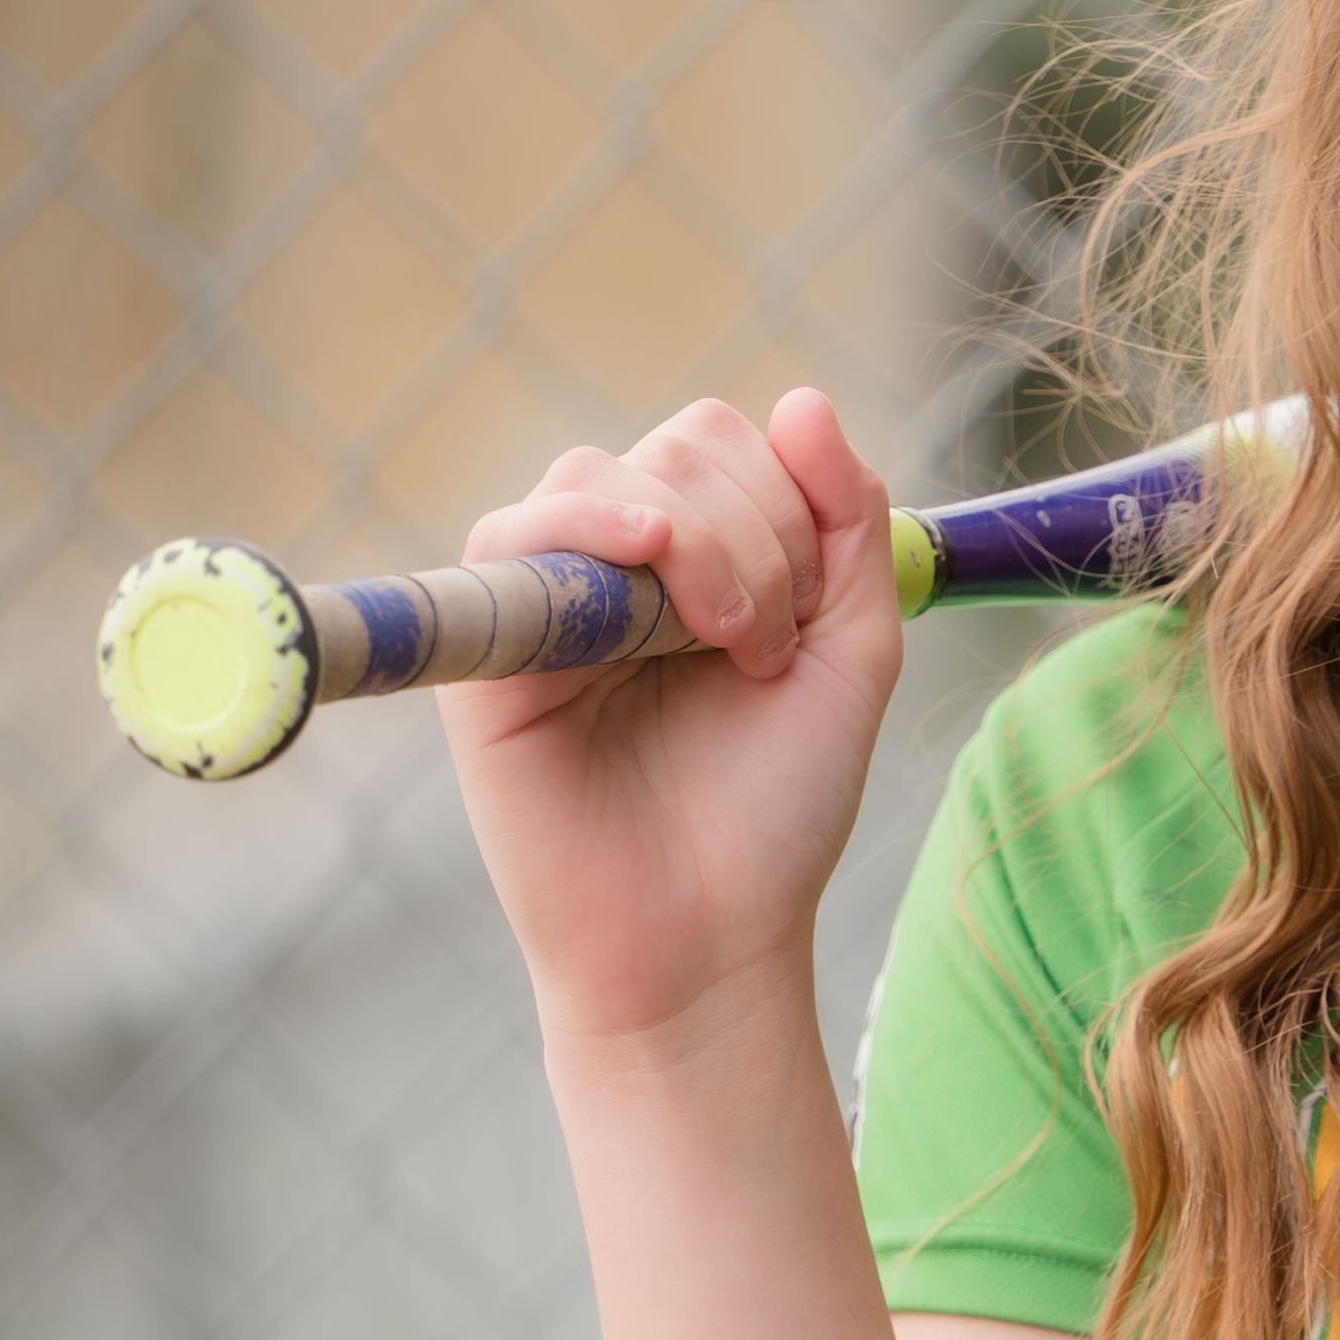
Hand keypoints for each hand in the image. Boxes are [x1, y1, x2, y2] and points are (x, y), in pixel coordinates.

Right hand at [440, 388, 902, 1050]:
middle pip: (679, 446)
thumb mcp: (851, 654)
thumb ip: (848, 524)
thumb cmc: (773, 812)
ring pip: (606, 473)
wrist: (708, 938)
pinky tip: (643, 563)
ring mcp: (550, 601)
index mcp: (701, 563)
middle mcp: (619, 570)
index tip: (807, 616)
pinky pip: (512, 532)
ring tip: (721, 644)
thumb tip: (802, 401)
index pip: (730, 444)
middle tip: (764, 648)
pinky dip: (587, 525)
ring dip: (696, 538)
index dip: (787, 501)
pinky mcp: (488, 649)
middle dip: (753, 531)